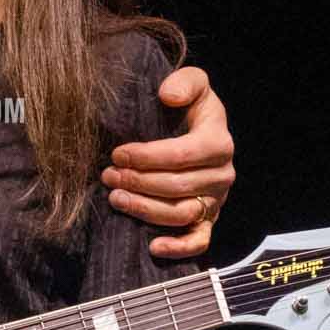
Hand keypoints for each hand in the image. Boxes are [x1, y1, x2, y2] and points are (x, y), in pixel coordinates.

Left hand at [103, 64, 234, 257]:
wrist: (198, 129)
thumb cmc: (190, 108)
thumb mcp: (193, 84)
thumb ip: (185, 82)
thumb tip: (168, 96)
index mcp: (219, 142)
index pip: (181, 155)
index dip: (147, 157)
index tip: (118, 153)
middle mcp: (222, 175)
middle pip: (176, 187)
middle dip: (137, 182)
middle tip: (108, 175)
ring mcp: (216, 200)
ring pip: (180, 214)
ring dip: (144, 209)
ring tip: (115, 198)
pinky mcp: (208, 220)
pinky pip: (199, 241)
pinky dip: (178, 248)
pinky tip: (152, 246)